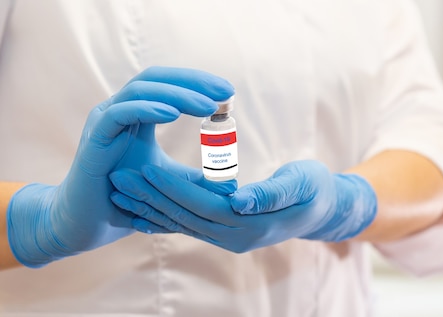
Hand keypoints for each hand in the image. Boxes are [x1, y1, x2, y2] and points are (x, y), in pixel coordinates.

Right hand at [7, 67, 234, 266]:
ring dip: (177, 94)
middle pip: (156, 79)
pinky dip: (146, 108)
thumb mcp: (168, 186)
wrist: (86, 225)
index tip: (227, 93)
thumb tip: (231, 183)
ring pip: (140, 90)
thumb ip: (196, 180)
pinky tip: (173, 113)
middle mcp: (119, 111)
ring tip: (207, 105)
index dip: (197, 83)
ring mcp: (105, 121)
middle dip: (192, 82)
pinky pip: (119, 113)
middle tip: (225, 91)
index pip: (167, 85)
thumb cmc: (124, 201)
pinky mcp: (94, 138)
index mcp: (136, 117)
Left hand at [108, 160, 376, 252]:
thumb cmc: (315, 189)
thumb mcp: (301, 184)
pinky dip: (164, 217)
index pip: (202, 204)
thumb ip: (270, 193)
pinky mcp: (226, 232)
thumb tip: (238, 200)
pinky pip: (190, 226)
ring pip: (183, 222)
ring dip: (151, 207)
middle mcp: (235, 236)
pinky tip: (143, 209)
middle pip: (185, 216)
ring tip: (122, 190)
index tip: (143, 168)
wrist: (324, 209)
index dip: (172, 188)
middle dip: (151, 197)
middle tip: (118, 177)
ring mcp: (230, 238)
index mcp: (251, 223)